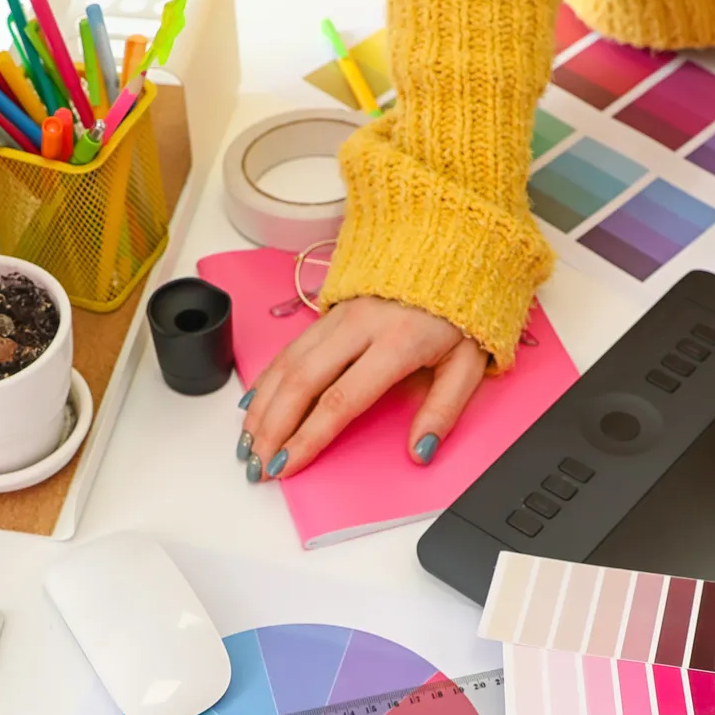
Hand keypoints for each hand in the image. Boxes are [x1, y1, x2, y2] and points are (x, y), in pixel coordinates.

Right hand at [238, 297, 486, 481]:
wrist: (451, 250)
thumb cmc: (460, 312)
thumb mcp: (468, 363)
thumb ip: (444, 410)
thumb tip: (420, 451)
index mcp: (397, 343)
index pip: (341, 399)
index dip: (309, 436)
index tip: (288, 464)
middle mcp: (360, 326)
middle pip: (302, 382)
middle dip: (273, 428)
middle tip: (258, 464)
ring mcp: (340, 315)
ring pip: (288, 364)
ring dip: (262, 408)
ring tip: (247, 444)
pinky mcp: (329, 310)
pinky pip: (289, 348)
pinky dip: (266, 379)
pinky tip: (252, 405)